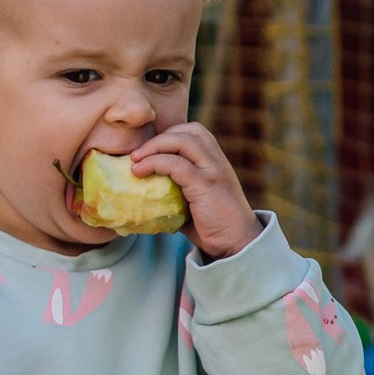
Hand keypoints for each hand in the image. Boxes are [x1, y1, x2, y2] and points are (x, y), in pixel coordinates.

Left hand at [131, 122, 258, 258]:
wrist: (238, 244)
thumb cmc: (215, 227)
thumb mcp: (195, 203)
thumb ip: (176, 192)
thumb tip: (144, 193)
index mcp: (216, 161)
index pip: (193, 132)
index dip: (168, 136)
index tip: (149, 153)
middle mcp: (217, 161)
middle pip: (188, 131)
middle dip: (159, 138)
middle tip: (137, 155)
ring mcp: (213, 171)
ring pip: (182, 141)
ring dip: (154, 146)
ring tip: (135, 161)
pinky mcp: (206, 185)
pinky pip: (176, 164)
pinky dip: (154, 163)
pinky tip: (139, 172)